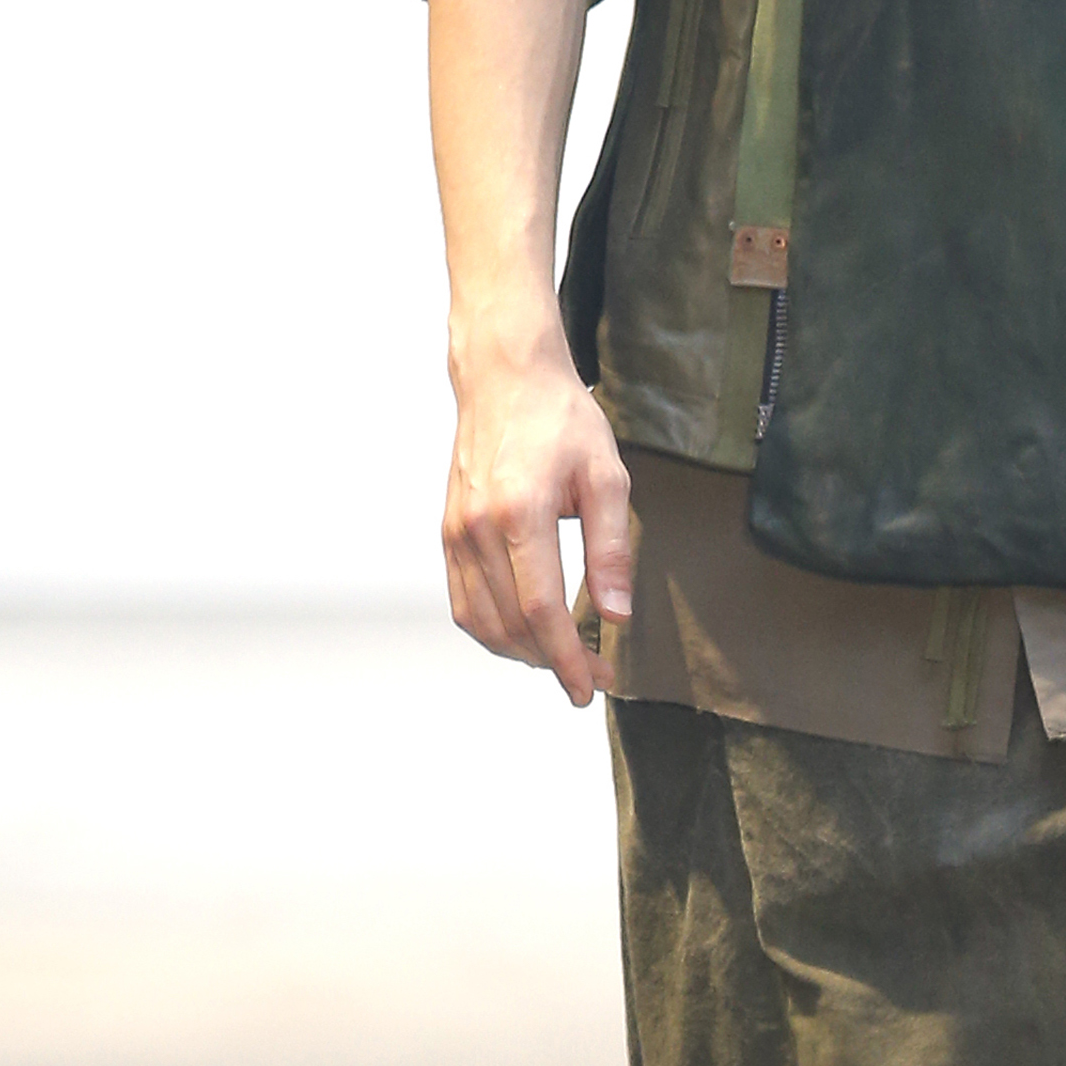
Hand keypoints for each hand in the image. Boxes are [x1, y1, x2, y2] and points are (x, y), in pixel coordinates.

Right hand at [442, 330, 634, 703]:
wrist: (505, 378)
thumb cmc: (560, 419)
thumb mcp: (607, 477)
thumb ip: (612, 550)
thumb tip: (616, 615)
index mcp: (520, 514)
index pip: (540, 611)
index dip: (567, 659)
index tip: (591, 687)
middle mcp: (477, 529)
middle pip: (510, 626)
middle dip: (553, 662)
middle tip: (594, 673)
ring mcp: (456, 533)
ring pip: (481, 623)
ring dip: (522, 653)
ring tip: (564, 657)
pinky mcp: (449, 533)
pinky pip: (464, 602)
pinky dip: (493, 630)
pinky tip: (527, 632)